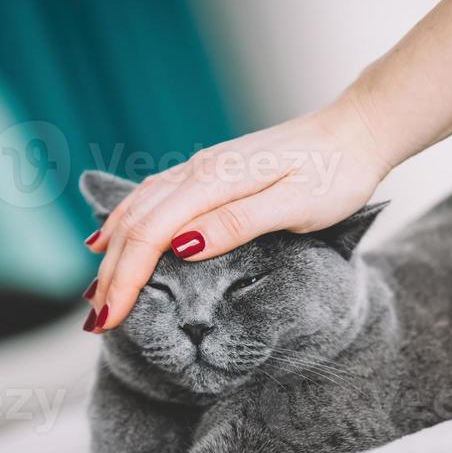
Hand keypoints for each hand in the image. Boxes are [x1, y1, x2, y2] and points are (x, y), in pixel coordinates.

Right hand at [86, 88, 390, 328]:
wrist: (355, 132)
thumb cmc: (335, 175)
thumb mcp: (295, 205)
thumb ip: (237, 224)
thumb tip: (180, 246)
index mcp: (214, 181)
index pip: (150, 234)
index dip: (126, 278)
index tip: (110, 319)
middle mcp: (198, 171)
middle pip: (135, 223)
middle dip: (111, 273)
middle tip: (96, 320)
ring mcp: (201, 168)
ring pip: (138, 209)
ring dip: (112, 251)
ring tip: (97, 289)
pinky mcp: (209, 171)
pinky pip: (152, 198)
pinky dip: (125, 223)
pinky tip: (112, 237)